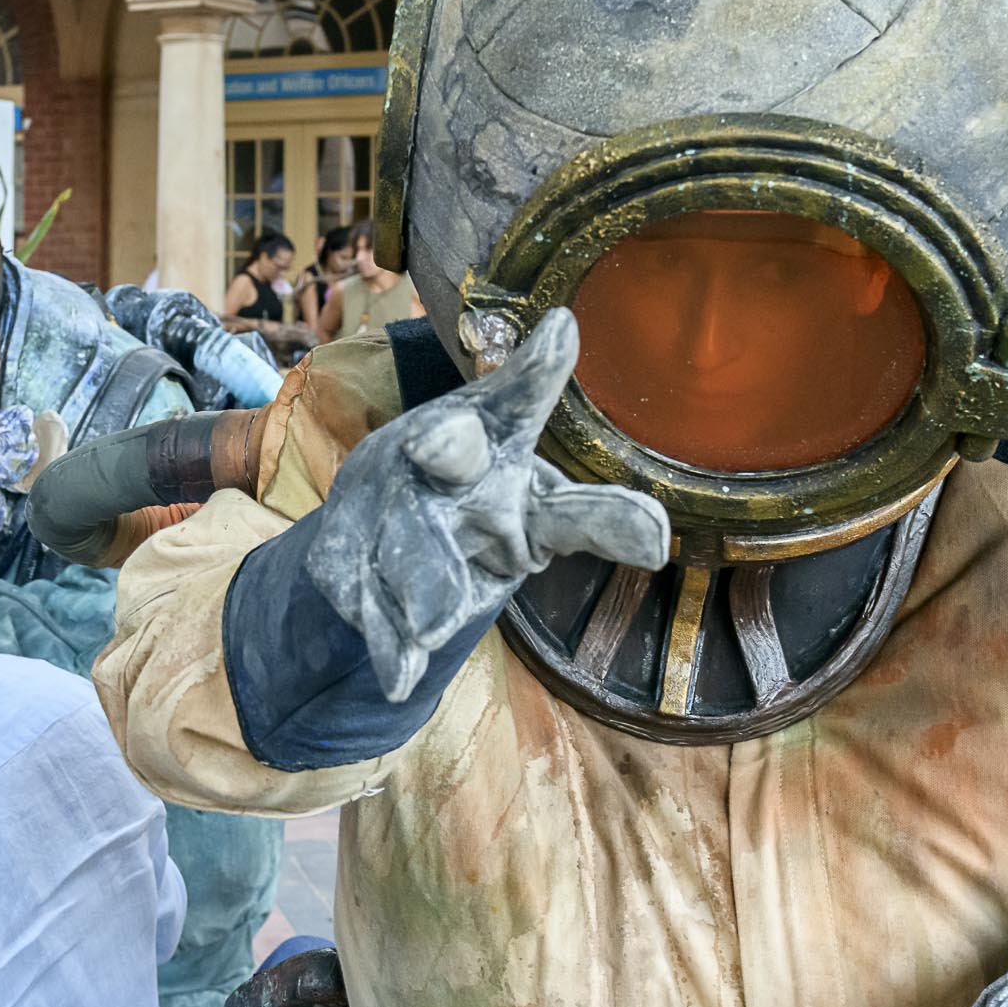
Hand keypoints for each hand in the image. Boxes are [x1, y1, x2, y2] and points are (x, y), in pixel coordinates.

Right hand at [306, 307, 669, 700]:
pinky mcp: (346, 561)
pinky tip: (402, 675)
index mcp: (485, 430)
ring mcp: (382, 505)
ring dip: (423, 580)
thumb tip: (661, 541)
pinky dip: (389, 645)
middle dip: (443, 443)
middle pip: (446, 448)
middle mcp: (430, 456)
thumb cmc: (477, 509)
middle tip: (436, 442)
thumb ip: (595, 520)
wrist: (371, 540)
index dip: (537, 369)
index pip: (518, 398)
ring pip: (408, 542)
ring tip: (436, 622)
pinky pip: (372, 607)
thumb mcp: (538, 510)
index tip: (563, 331)